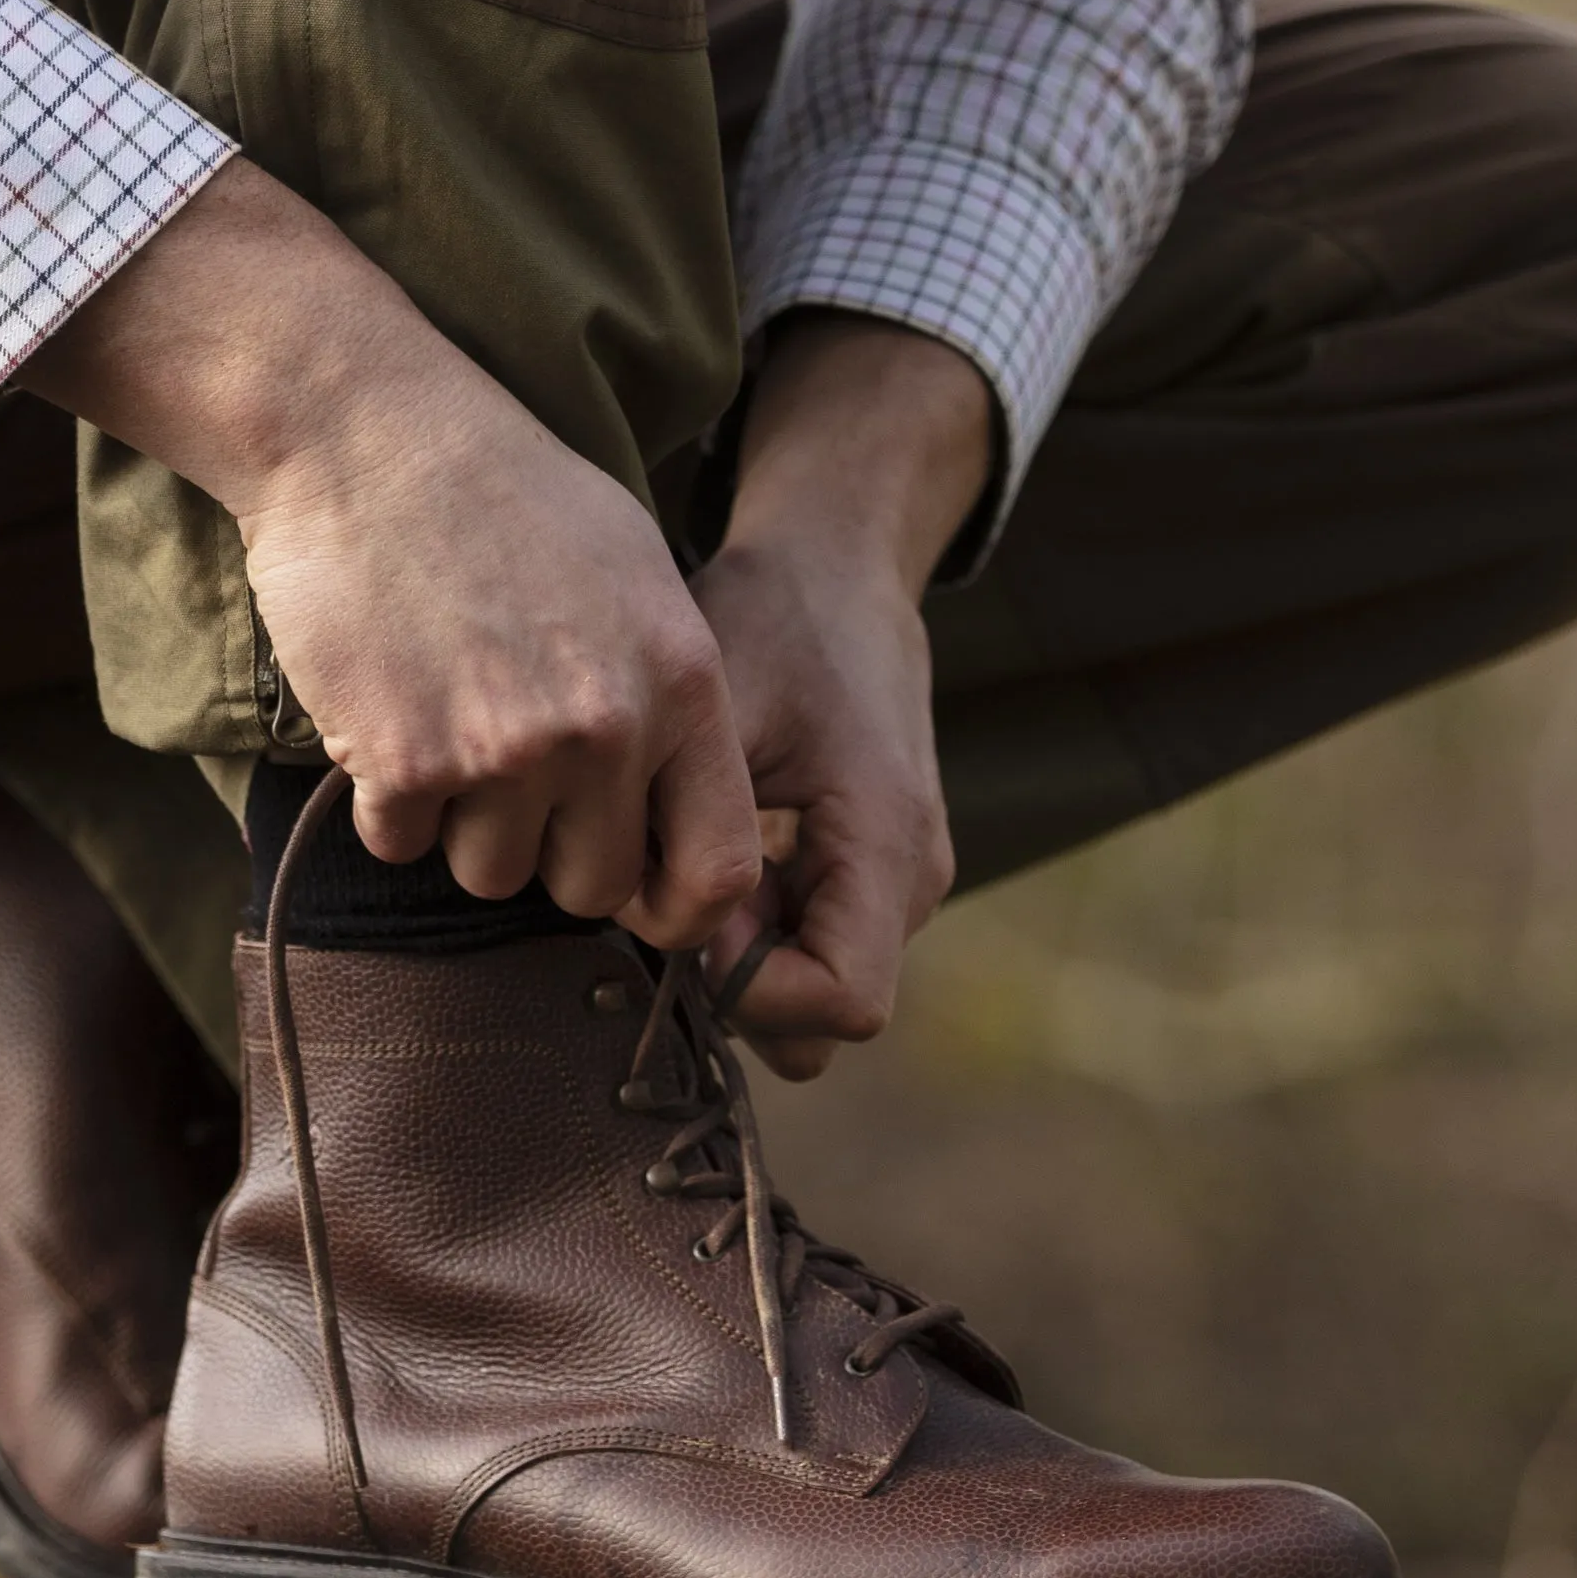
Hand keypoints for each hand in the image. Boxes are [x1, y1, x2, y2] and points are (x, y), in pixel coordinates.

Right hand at [22, 160, 759, 946]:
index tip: (637, 894)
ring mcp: (504, 749)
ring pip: (489, 874)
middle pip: (592, 887)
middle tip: (511, 774)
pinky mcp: (403, 759)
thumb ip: (669, 699)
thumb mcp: (637, 575)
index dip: (678, 907)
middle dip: (551, 852)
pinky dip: (384, 797)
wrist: (368, 431)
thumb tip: (677, 822)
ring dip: (461, 824)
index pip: (720, 867)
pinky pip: (399, 843)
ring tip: (447, 716)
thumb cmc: (507, 493)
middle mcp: (606, 727)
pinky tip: (387, 704)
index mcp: (681, 681)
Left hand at [687, 312, 993, 1079]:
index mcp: (890, 842)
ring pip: (814, 987)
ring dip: (740, 952)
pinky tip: (711, 846)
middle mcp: (913, 879)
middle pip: (825, 1016)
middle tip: (671, 892)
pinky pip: (813, 941)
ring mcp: (900, 878)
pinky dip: (754, 923)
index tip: (684, 912)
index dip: (748, 988)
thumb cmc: (776, 617)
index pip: (843, 1004)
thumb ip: (697, 827)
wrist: (839, 561)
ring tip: (689, 857)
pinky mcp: (874, 867)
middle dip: (736, 983)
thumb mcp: (720, 705)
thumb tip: (664, 932)